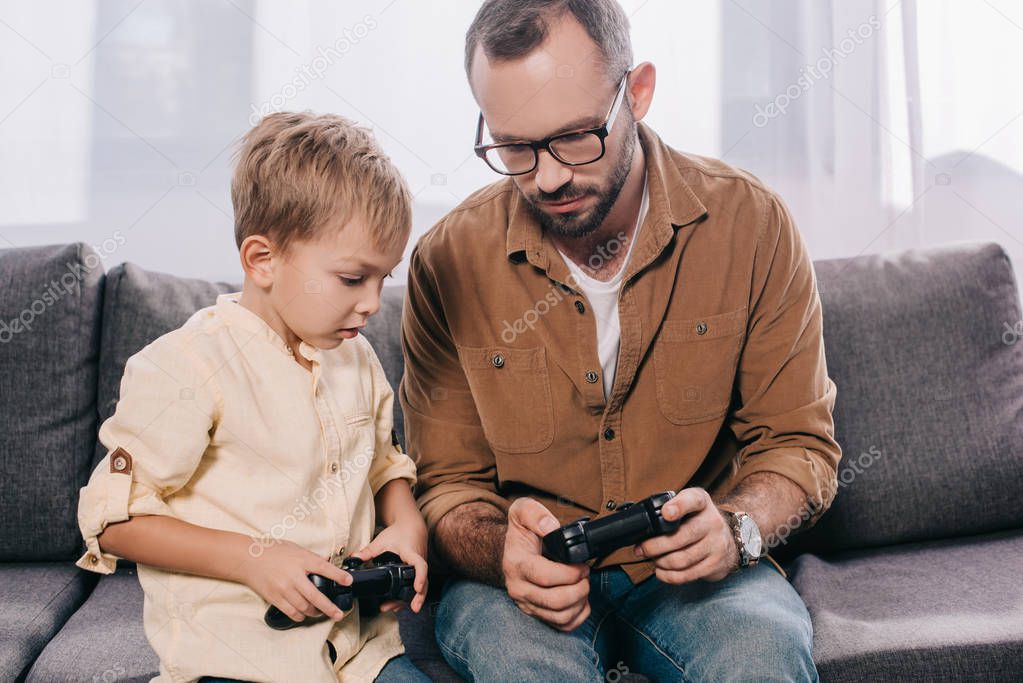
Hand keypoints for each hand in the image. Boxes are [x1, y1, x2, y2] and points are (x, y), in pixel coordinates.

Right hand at [238, 539, 351, 624]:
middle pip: (316, 596)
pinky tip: (304, 615)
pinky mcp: (275, 598)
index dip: (338, 576)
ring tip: (321, 613)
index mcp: (301, 560)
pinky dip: (300, 616)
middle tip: (339, 614)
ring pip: (304, 608)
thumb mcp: (295, 548)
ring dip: (315, 613)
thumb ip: (311, 557)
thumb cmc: (272, 551)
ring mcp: (284, 589)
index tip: (348, 582)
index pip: (324, 568)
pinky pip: (291, 612)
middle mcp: (294, 576)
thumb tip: (327, 562)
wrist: (248, 558)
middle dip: (330, 608)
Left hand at [350, 514, 427, 613]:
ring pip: (421, 586)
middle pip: (423, 582)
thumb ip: (367, 551)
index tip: (417, 588)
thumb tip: (352, 559)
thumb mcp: (381, 541)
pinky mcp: (418, 571)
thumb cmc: (398, 532)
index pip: (420, 566)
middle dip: (418, 597)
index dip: (419, 577)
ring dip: (411, 599)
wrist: (411, 526)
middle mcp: (419, 561)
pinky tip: (398, 605)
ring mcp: (420, 567)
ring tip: (395, 609)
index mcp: (411, 553)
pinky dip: (409, 595)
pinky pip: (417, 585)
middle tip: (412, 608)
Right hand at [503, 497, 590, 631]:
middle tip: (586, 574)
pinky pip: (561, 625)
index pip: (544, 576)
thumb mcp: (522, 511)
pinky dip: (578, 616)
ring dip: (580, 602)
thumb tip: (551, 527)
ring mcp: (527, 603)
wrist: (510, 552)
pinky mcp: (536, 613)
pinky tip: (580, 600)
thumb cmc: (521, 532)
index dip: (569, 573)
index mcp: (516, 564)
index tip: (582, 564)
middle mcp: (519, 588)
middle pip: (555, 601)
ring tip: (583, 585)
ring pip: (560, 616)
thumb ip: (535, 513)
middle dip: (579, 588)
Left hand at [634, 488, 739, 583]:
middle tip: (641, 549)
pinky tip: (661, 571)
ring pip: (681, 559)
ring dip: (660, 562)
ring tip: (653, 559)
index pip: (692, 500)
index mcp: (702, 502)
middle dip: (654, 546)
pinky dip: (668, 576)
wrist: (727, 540)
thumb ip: (669, 509)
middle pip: (681, 536)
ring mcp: (716, 544)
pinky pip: (687, 575)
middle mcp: (712, 522)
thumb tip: (640, 525)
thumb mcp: (688, 507)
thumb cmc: (698, 522)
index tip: (666, 513)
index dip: (679, 506)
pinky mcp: (715, 564)